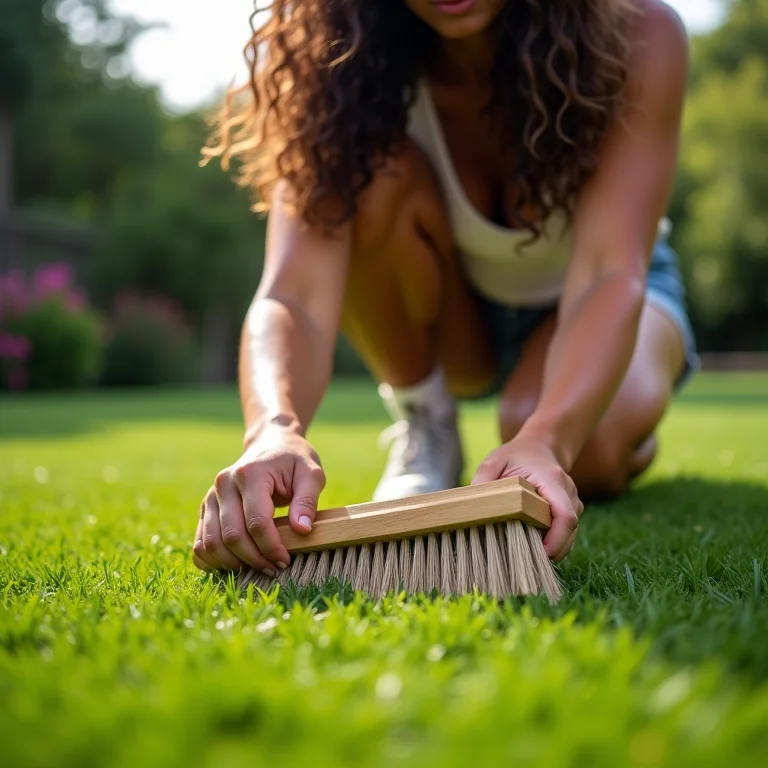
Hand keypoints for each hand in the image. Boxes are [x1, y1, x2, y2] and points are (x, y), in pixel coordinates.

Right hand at [192, 428, 324, 575]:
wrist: (270, 444)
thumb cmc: (293, 460)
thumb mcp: (311, 473)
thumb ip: (307, 501)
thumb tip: (301, 530)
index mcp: (250, 474)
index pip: (257, 522)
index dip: (271, 547)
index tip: (286, 559)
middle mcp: (224, 484)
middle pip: (232, 536)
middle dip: (254, 560)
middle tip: (275, 568)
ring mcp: (211, 496)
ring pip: (211, 543)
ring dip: (233, 565)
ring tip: (258, 568)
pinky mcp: (206, 508)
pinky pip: (200, 543)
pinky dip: (213, 560)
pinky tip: (235, 565)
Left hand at [471, 436, 583, 561]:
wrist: (539, 447)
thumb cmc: (516, 456)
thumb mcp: (494, 462)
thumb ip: (483, 481)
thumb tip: (469, 507)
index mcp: (552, 479)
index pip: (565, 515)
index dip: (557, 539)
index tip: (541, 554)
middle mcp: (568, 492)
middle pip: (569, 530)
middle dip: (553, 549)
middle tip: (526, 560)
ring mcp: (572, 502)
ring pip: (569, 534)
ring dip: (552, 547)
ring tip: (525, 553)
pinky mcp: (569, 511)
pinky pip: (564, 532)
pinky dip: (551, 541)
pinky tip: (531, 544)